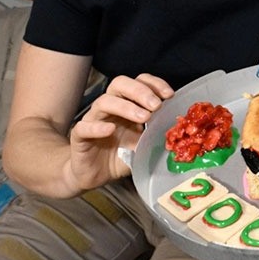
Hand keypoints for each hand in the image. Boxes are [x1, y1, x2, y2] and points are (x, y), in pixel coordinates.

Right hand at [64, 74, 172, 192]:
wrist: (94, 176)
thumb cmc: (119, 157)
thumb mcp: (144, 147)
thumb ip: (157, 137)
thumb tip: (178, 134)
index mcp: (127, 106)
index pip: (138, 83)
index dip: (154, 84)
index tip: (169, 95)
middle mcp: (110, 109)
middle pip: (120, 84)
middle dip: (140, 91)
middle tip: (156, 105)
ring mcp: (93, 121)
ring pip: (104, 102)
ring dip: (125, 107)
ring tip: (144, 118)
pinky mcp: (79, 137)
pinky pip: (83, 127)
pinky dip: (97, 127)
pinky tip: (110, 130)